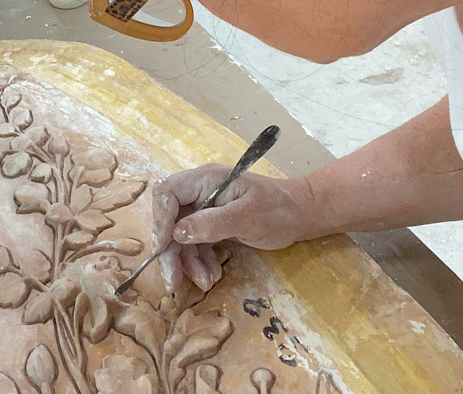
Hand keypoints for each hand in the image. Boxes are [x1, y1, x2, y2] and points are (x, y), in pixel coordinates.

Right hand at [152, 163, 312, 292]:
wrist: (302, 215)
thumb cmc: (279, 210)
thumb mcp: (247, 217)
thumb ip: (211, 224)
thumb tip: (177, 233)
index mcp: (205, 180)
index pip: (167, 194)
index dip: (160, 220)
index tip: (161, 248)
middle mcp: (200, 192)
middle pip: (170, 219)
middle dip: (171, 252)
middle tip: (174, 281)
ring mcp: (205, 208)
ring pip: (181, 237)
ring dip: (188, 263)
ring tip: (206, 282)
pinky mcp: (212, 224)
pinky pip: (196, 244)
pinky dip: (200, 262)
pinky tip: (212, 276)